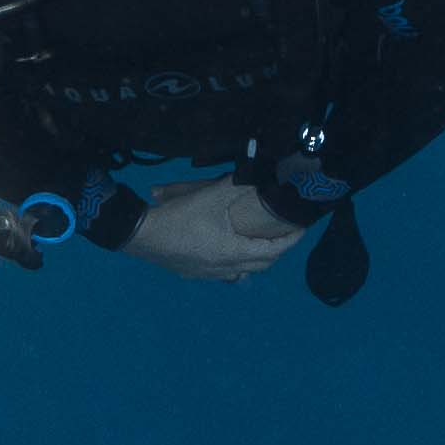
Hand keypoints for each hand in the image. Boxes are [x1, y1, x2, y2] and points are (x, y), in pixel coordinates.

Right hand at [117, 175, 310, 282]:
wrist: (142, 235)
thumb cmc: (180, 217)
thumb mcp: (211, 195)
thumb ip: (236, 183)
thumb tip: (257, 170)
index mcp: (233, 252)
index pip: (272, 251)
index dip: (290, 241)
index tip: (301, 229)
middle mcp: (225, 268)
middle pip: (260, 265)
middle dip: (276, 251)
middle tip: (283, 233)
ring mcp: (208, 274)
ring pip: (241, 272)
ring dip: (254, 260)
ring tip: (258, 243)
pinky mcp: (193, 274)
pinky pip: (223, 273)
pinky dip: (234, 264)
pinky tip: (228, 251)